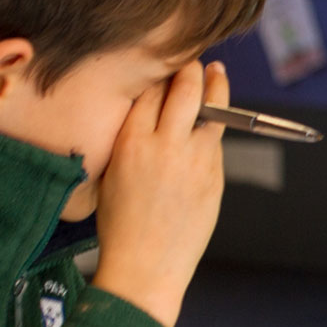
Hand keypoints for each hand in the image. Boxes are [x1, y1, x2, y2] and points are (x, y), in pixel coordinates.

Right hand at [92, 61, 229, 326]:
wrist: (145, 267)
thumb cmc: (120, 224)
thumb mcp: (110, 173)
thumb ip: (130, 139)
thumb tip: (149, 110)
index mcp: (130, 143)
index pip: (150, 91)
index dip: (160, 73)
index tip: (165, 61)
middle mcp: (164, 146)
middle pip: (184, 89)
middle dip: (191, 68)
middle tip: (194, 58)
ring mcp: (195, 160)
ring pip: (211, 110)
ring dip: (216, 86)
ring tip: (217, 72)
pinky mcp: (215, 176)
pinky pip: (216, 141)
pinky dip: (214, 126)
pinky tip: (215, 116)